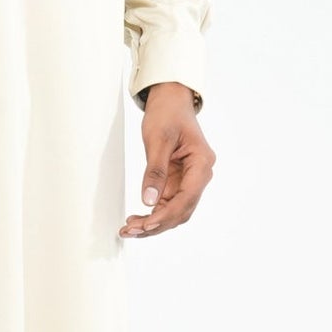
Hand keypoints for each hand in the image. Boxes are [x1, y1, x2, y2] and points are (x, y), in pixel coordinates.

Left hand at [119, 83, 213, 237]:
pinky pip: (167, 203)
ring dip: (154, 223)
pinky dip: (153, 213)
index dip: (166, 214)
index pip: (187, 197)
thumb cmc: (167, 114)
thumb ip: (154, 171)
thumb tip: (148, 200)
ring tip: (130, 229)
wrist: (170, 100)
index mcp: (202, 163)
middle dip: (157, 224)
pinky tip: (137, 219)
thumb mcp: (158, 139)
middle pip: (182, 209)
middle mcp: (200, 174)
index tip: (146, 225)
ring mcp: (190, 179)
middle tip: (130, 231)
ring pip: (175, 210)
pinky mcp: (178, 181)